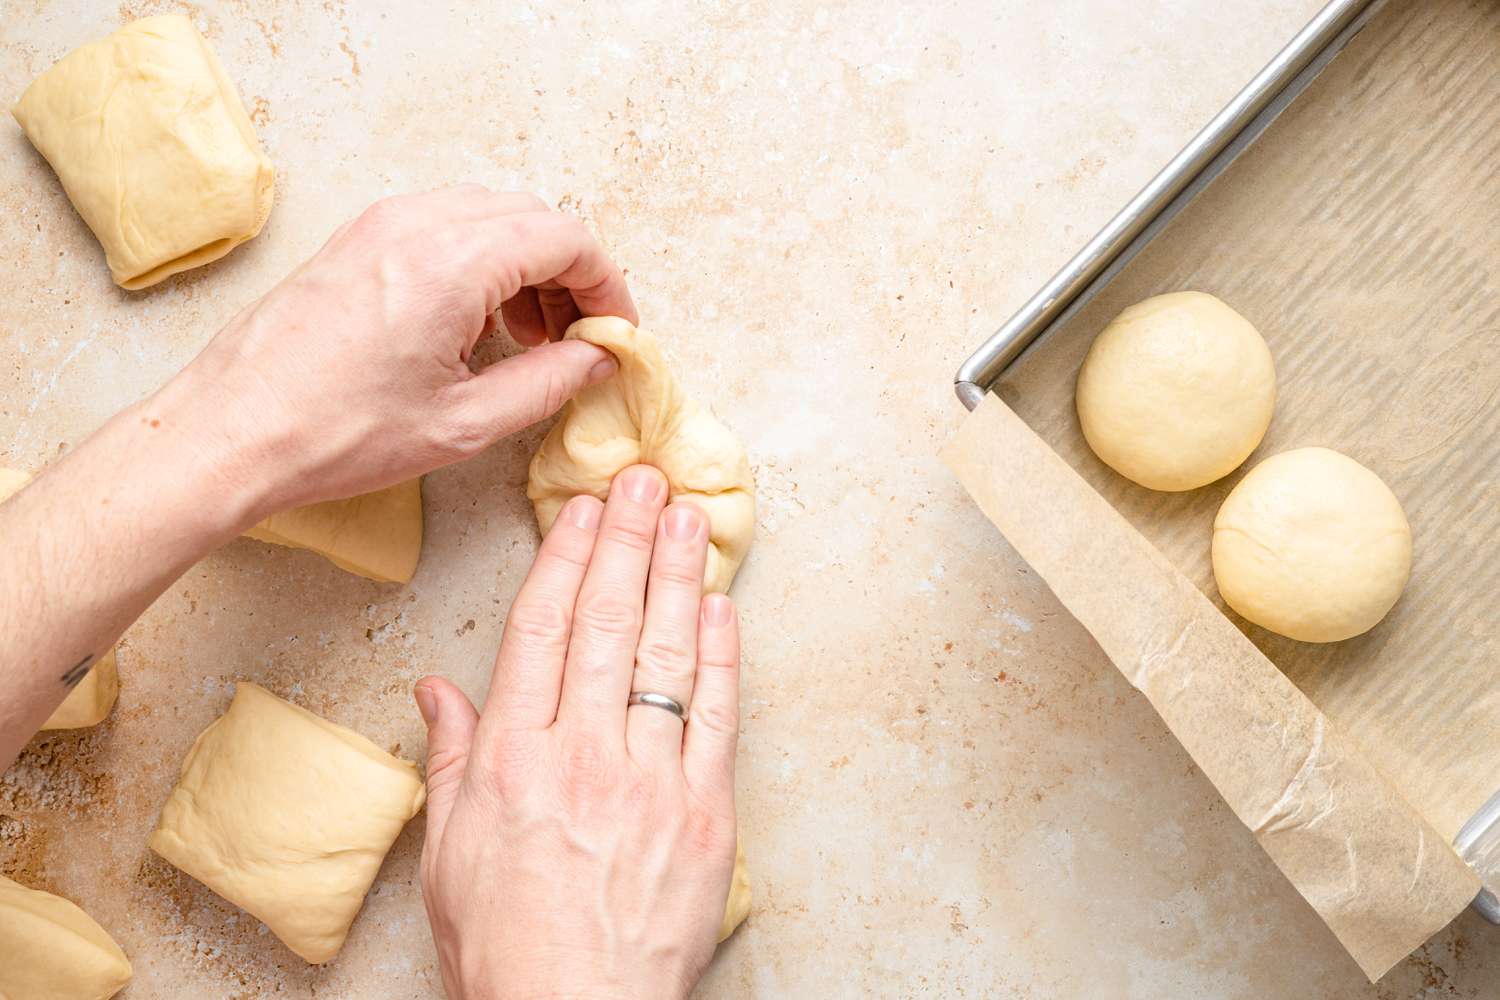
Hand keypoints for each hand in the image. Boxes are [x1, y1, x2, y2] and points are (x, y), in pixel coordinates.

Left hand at [149, 185, 635, 525]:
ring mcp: (382, 223)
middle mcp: (417, 223)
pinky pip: (445, 225)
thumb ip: (549, 383)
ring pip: (490, 216)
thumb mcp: (464, 423)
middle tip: (578, 339)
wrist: (231, 433)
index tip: (616, 331)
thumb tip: (597, 359)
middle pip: (532, 218)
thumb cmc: (335, 433)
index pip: (566, 238)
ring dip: (527, 266)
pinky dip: (482, 261)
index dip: (607, 285)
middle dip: (570, 275)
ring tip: (529, 337)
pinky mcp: (357, 238)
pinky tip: (475, 324)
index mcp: (452, 262)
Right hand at [415, 465, 739, 999]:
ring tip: (688, 518)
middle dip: (627, 542)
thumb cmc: (505, 945)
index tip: (582, 511)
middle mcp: (581, 754)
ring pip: (664, 654)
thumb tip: (437, 691)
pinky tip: (720, 607)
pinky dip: (718, 656)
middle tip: (644, 482)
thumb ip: (450, 762)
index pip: (541, 631)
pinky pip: (714, 716)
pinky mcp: (706, 812)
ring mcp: (649, 780)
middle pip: (606, 624)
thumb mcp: (448, 854)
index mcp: (512, 759)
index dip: (565, 560)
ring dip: (677, 576)